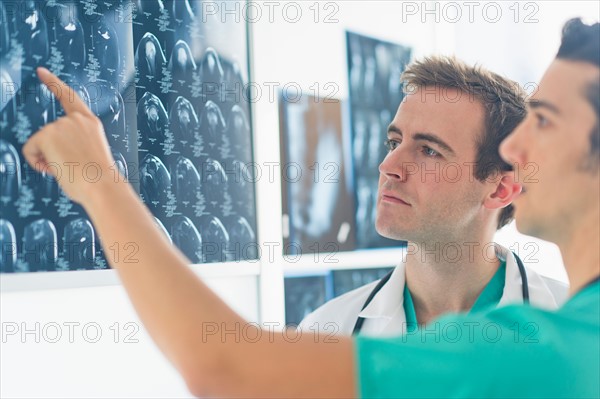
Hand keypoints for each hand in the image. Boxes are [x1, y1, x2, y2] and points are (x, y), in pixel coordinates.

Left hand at [22, 68, 117, 204]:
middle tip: (70, 168)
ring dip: (47, 160)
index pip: (70, 97)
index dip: (54, 83)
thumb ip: (73, 145)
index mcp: (90, 124)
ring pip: (40, 144)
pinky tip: (53, 168)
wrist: (102, 186)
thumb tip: (50, 156)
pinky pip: (30, 150)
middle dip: (52, 153)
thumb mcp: (89, 154)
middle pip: (48, 134)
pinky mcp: (47, 134)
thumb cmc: (98, 179)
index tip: (41, 71)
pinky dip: (36, 162)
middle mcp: (76, 120)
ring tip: (67, 169)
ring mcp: (61, 125)